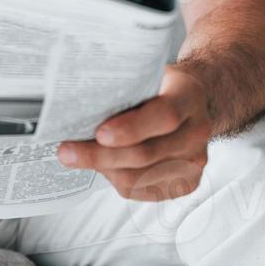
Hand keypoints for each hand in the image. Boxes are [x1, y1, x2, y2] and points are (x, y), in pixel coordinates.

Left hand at [56, 66, 211, 200]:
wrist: (195, 103)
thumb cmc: (161, 86)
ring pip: (141, 177)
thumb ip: (125, 86)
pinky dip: (119, 180)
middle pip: (146, 153)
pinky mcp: (188, 182)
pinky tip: (104, 166)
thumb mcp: (149, 74)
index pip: (164, 116)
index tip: (98, 133)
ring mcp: (196, 160)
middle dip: (100, 155)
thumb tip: (77, 101)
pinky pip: (145, 191)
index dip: (131, 128)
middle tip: (67, 152)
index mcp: (188, 96)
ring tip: (78, 158)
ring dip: (105, 169)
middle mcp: (197, 130)